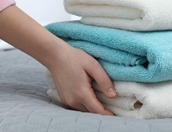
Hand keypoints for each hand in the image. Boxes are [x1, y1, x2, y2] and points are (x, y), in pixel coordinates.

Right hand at [0, 5, 116, 114]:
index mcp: (82, 93)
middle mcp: (73, 101)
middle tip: (114, 108)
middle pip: (91, 112)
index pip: (98, 111)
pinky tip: (92, 97)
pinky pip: (78, 106)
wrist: (55, 56)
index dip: (108, 114)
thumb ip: (104, 81)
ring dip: (94, 109)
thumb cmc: (75, 58)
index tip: (117, 114)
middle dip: (102, 112)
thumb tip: (114, 95)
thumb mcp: (93, 66)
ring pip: (85, 110)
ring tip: (105, 102)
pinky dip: (87, 105)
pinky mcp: (65, 99)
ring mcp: (67, 101)